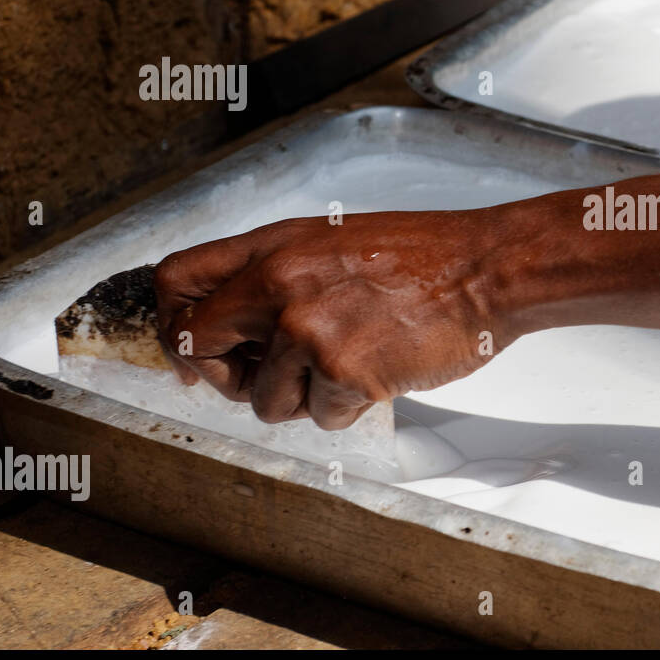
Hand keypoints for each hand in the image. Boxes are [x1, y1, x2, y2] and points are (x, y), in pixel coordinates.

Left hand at [153, 211, 517, 429]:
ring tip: (352, 365)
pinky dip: (349, 407)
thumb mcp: (335, 242)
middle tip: (266, 379)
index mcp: (275, 246)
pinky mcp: (341, 371)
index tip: (193, 352)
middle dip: (227, 376)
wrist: (486, 270)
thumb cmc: (425, 258)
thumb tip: (238, 329)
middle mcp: (278, 283)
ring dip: (304, 398)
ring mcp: (307, 329)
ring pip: (264, 400)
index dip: (174, 325)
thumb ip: (279, 275)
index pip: (177, 280)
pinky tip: (382, 372)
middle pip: (201, 345)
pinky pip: (320, 417)